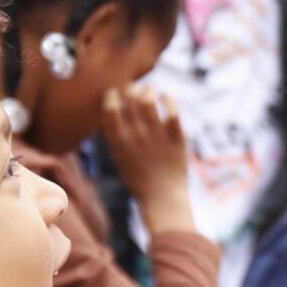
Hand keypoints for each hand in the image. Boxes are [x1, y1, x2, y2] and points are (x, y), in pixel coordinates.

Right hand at [102, 86, 192, 227]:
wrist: (162, 197)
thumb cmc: (139, 177)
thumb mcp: (119, 157)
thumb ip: (115, 134)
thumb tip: (111, 109)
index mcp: (119, 142)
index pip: (110, 109)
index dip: (112, 96)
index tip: (115, 93)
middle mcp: (136, 135)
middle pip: (130, 99)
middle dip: (130, 89)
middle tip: (133, 89)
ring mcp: (156, 135)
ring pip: (149, 100)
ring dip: (148, 90)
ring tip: (149, 90)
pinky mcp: (176, 137)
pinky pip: (172, 110)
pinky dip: (168, 99)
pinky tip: (166, 98)